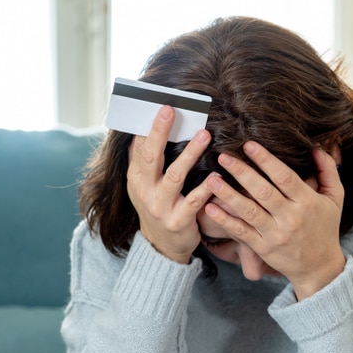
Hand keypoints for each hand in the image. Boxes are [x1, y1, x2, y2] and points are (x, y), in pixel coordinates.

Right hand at [126, 105, 215, 263]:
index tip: (162, 105)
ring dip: (190, 155)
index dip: (149, 126)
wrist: (161, 247)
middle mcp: (145, 191)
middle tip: (172, 110)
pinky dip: (205, 189)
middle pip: (151, 157)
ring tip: (204, 135)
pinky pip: (192, 203)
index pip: (139, 147)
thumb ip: (142, 160)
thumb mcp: (143, 185)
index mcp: (136, 178)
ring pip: (174, 177)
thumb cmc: (157, 207)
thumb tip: (139, 129)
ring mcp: (160, 207)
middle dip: (160, 132)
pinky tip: (216, 176)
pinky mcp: (177, 222)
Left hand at [204, 141, 345, 299]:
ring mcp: (275, 234)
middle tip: (223, 156)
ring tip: (211, 179)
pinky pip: (242, 232)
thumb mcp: (335, 199)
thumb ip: (328, 171)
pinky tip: (210, 208)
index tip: (249, 145)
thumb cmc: (325, 229)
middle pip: (263, 191)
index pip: (284, 177)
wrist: (319, 268)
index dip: (266, 160)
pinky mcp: (263, 248)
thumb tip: (317, 146)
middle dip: (242, 172)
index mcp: (307, 202)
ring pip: (249, 211)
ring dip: (228, 194)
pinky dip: (225, 220)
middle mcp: (290, 218)